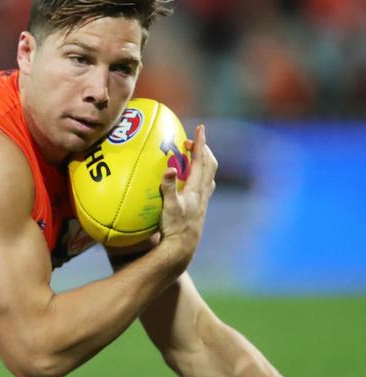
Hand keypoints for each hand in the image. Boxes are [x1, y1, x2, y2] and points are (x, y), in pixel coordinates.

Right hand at [159, 124, 216, 265]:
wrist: (182, 248)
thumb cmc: (174, 228)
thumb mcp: (168, 207)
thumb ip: (168, 188)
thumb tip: (169, 169)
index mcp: (196, 189)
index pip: (201, 160)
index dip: (201, 143)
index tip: (200, 128)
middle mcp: (203, 192)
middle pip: (209, 164)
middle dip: (203, 149)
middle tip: (191, 141)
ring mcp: (203, 200)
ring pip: (209, 174)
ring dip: (203, 161)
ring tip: (193, 155)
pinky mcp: (199, 207)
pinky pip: (204, 184)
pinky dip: (200, 174)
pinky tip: (191, 179)